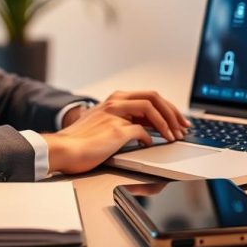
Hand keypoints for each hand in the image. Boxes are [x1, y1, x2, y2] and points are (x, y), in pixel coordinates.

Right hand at [42, 90, 189, 174]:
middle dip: (173, 112)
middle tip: (184, 126)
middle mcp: (116, 102)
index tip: (178, 120)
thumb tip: (147, 129)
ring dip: (167, 123)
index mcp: (114, 100)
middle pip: (154, 97)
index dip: (167, 108)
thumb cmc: (81, 142)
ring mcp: (116, 114)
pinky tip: (151, 144)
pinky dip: (151, 137)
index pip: (149, 96)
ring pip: (151, 108)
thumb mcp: (104, 124)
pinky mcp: (116, 129)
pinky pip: (141, 130)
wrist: (63, 150)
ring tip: (174, 136)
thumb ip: (123, 121)